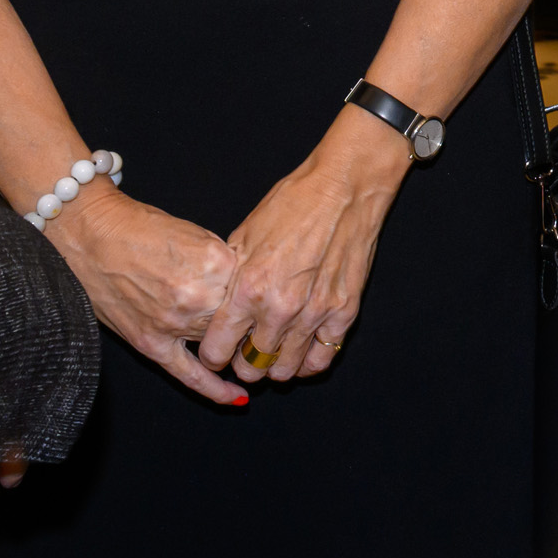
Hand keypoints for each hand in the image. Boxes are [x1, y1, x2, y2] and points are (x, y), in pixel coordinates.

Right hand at [44, 185, 248, 406]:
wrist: (90, 236)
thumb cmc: (141, 228)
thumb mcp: (198, 234)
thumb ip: (226, 264)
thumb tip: (248, 288)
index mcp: (215, 264)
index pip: (256, 290)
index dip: (260, 294)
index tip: (266, 297)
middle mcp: (198, 297)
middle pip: (241, 320)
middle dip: (248, 321)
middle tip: (254, 320)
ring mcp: (173, 324)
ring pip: (220, 344)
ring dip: (231, 345)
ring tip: (246, 346)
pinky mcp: (150, 343)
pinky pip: (190, 374)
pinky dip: (214, 388)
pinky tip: (236, 398)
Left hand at [211, 113, 408, 385]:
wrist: (344, 187)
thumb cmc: (293, 203)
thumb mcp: (246, 234)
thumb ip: (232, 276)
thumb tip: (220, 303)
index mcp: (249, 288)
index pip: (218, 349)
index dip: (213, 356)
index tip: (215, 351)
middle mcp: (280, 308)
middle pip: (252, 366)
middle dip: (243, 363)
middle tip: (244, 352)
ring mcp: (315, 313)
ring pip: (286, 369)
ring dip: (275, 366)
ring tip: (272, 352)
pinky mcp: (344, 311)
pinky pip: (323, 358)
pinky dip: (308, 362)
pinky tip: (300, 352)